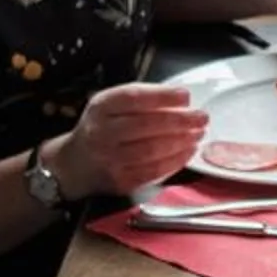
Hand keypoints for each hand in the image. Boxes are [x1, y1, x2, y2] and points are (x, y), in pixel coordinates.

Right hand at [44, 83, 206, 199]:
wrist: (75, 164)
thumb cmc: (101, 128)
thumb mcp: (111, 105)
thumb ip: (141, 99)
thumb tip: (180, 99)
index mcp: (101, 107)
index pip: (134, 98)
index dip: (163, 96)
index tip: (185, 95)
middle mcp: (102, 132)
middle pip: (146, 125)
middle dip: (180, 121)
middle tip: (201, 117)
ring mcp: (110, 159)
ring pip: (151, 150)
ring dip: (181, 142)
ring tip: (198, 134)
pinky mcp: (121, 180)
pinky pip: (153, 171)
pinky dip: (175, 161)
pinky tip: (187, 151)